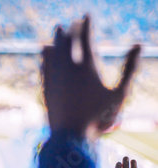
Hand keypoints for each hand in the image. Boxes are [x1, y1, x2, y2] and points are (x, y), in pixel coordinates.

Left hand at [42, 16, 139, 137]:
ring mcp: (55, 78)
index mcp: (87, 67)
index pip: (85, 38)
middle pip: (67, 42)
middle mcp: (68, 69)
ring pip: (53, 52)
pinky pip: (45, 66)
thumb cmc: (100, 117)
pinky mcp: (46, 88)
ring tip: (59, 29)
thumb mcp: (120, 93)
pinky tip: (45, 51)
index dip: (86, 24)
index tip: (87, 14)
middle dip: (71, 30)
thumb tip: (140, 45)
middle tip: (74, 22)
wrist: (71, 135)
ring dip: (57, 38)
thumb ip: (130, 68)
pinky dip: (46, 56)